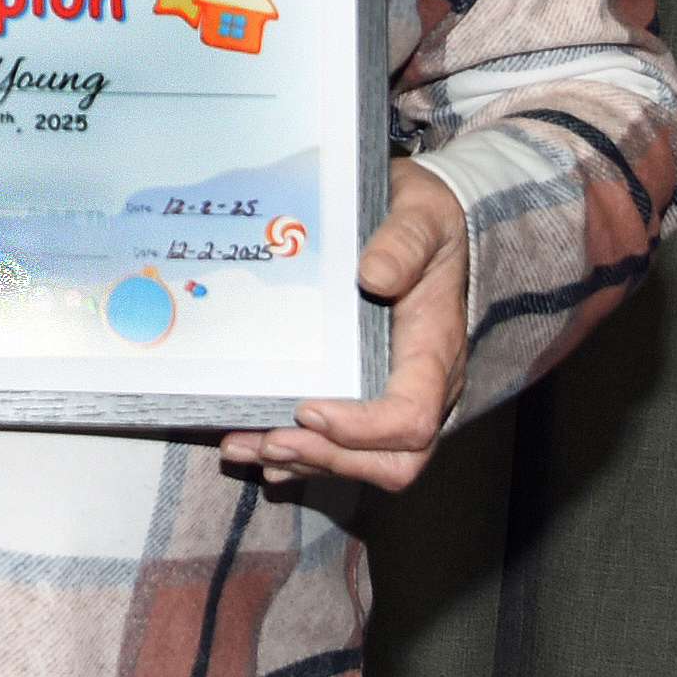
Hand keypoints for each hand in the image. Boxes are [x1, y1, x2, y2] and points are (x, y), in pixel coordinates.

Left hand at [220, 160, 468, 493]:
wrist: (427, 219)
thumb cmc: (424, 218)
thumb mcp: (421, 214)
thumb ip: (404, 241)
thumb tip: (374, 275)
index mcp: (434, 349)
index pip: (411, 417)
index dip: (362, 428)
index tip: (308, 408)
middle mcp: (422, 386)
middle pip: (392, 461)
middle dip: (328, 458)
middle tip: (269, 442)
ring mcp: (397, 395)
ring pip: (363, 462)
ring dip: (303, 462)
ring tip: (242, 447)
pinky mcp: (372, 394)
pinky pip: (345, 447)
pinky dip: (302, 456)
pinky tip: (261, 452)